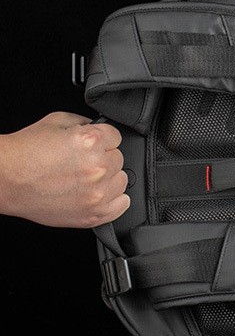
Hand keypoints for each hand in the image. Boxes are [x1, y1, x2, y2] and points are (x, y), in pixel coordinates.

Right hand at [0, 112, 129, 227]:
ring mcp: (97, 193)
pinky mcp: (93, 214)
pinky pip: (122, 205)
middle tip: (81, 162)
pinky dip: (114, 200)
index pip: (116, 137)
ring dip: (108, 178)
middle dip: (103, 158)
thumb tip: (99, 127)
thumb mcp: (56, 121)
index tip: (93, 145)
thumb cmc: (25, 152)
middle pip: (119, 159)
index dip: (103, 139)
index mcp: (91, 141)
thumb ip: (85, 122)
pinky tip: (98, 194)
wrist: (5, 180)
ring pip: (121, 181)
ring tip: (84, 178)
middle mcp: (97, 167)